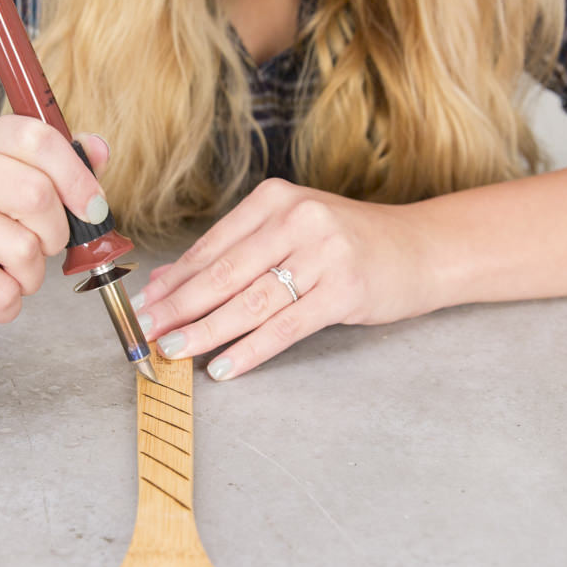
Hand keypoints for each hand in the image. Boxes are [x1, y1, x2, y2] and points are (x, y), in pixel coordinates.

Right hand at [0, 116, 109, 355]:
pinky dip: (6, 304)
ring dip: (27, 276)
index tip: (92, 208)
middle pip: (36, 192)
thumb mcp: (12, 205)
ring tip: (0, 274)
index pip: (36, 138)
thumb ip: (56, 174)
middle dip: (53, 235)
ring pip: (23, 246)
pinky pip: (1, 288)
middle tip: (34, 250)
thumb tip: (97, 149)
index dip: (77, 177)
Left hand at [133, 179, 437, 379]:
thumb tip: (169, 281)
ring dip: (206, 331)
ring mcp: (324, 254)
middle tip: (146, 331)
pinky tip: (224, 367)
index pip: (212, 246)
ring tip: (175, 351)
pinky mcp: (345, 290)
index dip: (173, 281)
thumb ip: (232, 253)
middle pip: (224, 273)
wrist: (423, 249)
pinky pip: (285, 327)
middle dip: (179, 307)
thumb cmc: (348, 243)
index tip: (143, 305)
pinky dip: (250, 350)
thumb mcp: (290, 234)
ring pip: (250, 302)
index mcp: (276, 199)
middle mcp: (298, 219)